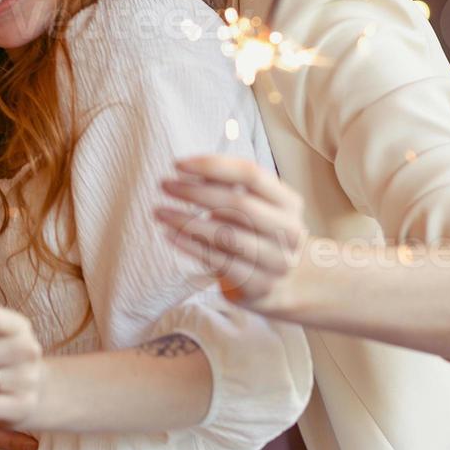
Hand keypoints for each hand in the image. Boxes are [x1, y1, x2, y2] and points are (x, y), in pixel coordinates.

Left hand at [157, 155, 308, 312]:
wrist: (284, 285)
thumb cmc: (259, 235)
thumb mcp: (255, 207)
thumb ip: (229, 187)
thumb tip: (189, 169)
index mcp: (289, 202)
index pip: (251, 174)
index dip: (213, 166)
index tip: (178, 164)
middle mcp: (288, 230)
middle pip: (238, 203)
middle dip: (195, 192)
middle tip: (164, 185)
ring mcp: (276, 261)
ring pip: (226, 235)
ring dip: (187, 221)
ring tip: (160, 211)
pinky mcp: (258, 285)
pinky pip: (219, 262)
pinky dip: (190, 246)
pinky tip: (170, 235)